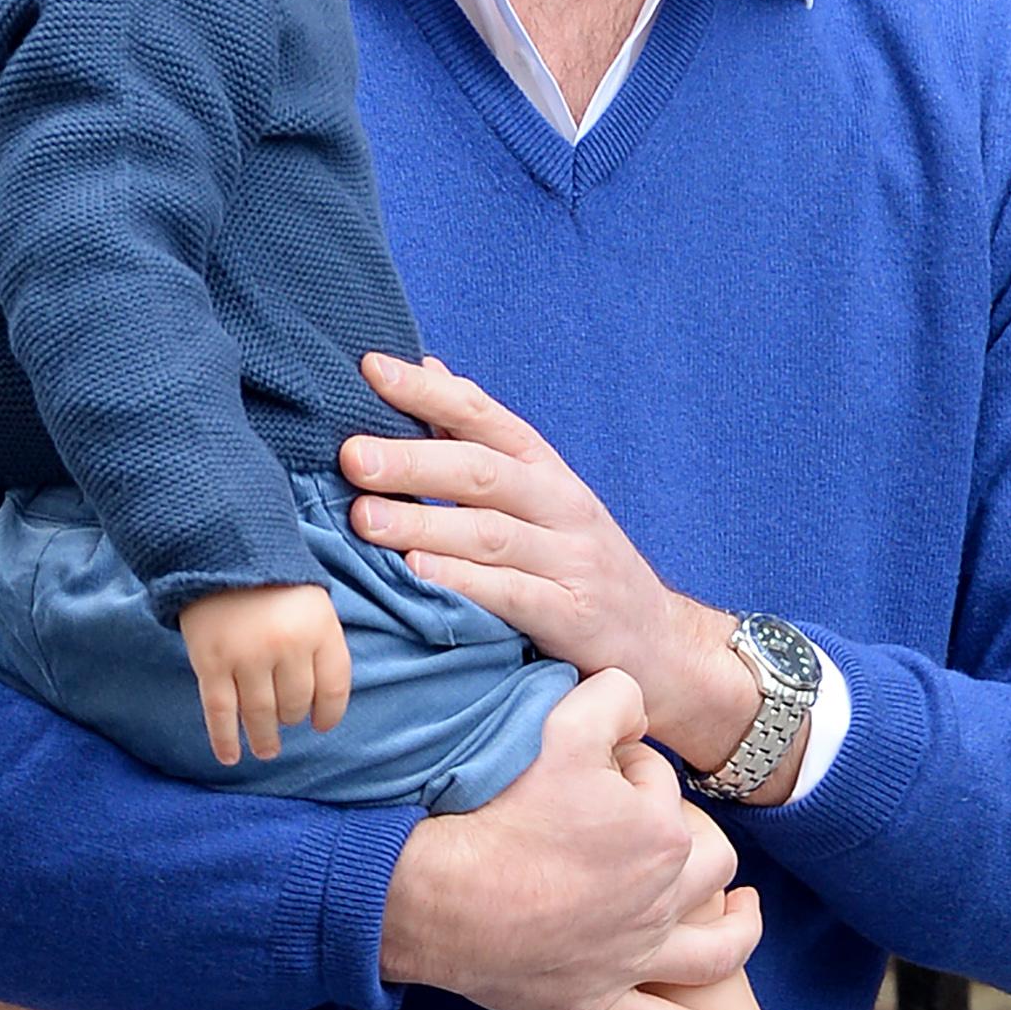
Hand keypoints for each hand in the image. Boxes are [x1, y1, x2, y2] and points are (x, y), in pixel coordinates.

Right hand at [179, 583, 351, 765]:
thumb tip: (319, 699)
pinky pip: (220, 712)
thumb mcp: (311, 601)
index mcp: (320, 628)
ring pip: (260, 713)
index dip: (329, 713)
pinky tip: (230, 756)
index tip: (321, 725)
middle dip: (291, 717)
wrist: (217, 546)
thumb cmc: (269, 575)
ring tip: (266, 749)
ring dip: (264, 738)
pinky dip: (224, 739)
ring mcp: (247, 656)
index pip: (334, 687)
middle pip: (296, 703)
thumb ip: (319, 642)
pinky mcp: (211, 662)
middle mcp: (288, 646)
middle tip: (284, 722)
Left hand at [342, 353, 764, 775]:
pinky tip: (417, 574)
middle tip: (352, 457)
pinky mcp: (572, 615)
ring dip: (424, 522)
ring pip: (491, 533)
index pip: (484, 416)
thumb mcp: (539, 495)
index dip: (429, 392)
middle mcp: (560, 505)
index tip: (372, 370)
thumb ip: (479, 440)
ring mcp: (570, 560)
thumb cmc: (576, 562)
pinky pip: (512, 595)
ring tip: (364, 518)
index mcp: (545, 469)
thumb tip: (425, 368)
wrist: (658, 641)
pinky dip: (463, 582)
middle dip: (414, 461)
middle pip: (483, 472)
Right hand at [378, 666, 768, 1009]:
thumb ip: (613, 698)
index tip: (593, 771)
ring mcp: (637, 959)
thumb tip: (636, 702)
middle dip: (692, 841)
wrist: (442, 898)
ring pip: (715, 948)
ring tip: (744, 911)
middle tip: (656, 830)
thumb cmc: (498, 814)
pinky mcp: (604, 1003)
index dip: (629, 772)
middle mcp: (662, 900)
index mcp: (661, 834)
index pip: (662, 789)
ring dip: (739, 929)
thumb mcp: (560, 725)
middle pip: (708, 863)